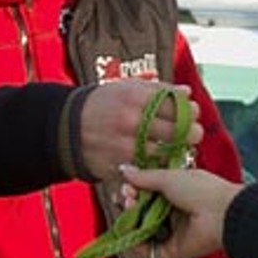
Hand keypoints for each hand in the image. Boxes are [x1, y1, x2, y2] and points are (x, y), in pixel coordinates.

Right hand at [74, 82, 201, 180]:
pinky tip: (158, 159)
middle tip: (193, 134)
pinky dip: (156, 165)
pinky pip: (147, 169)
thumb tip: (186, 92)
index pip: (177, 106)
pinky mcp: (119, 166)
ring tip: (176, 146)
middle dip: (190, 134)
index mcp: (136, 98)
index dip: (189, 111)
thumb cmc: (100, 104)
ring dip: (175, 152)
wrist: (64, 127)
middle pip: (177, 132)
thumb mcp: (125, 88)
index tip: (192, 114)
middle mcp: (133, 122)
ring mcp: (126, 146)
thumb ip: (157, 90)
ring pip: (165, 153)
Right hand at [120, 164, 241, 257]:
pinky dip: (135, 241)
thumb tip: (125, 171)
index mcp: (178, 190)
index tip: (126, 184)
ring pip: (142, 227)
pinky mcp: (171, 249)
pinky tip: (127, 229)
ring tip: (128, 207)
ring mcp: (172, 231)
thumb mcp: (169, 177)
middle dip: (129, 201)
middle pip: (143, 209)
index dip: (134, 188)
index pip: (149, 190)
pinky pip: (148, 248)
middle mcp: (174, 210)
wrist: (221, 215)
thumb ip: (145, 177)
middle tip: (126, 196)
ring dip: (130, 218)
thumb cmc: (201, 190)